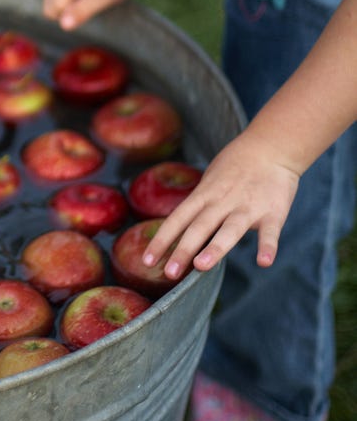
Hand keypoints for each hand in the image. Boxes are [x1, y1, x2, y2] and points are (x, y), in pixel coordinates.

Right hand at [41, 0, 146, 29]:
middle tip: (90, 1)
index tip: (91, 4)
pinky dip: (69, 4)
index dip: (73, 14)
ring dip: (69, 8)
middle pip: (50, 9)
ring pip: (51, 7)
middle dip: (69, 12)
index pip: (54, 10)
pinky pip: (55, 2)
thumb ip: (82, 10)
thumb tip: (63, 26)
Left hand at [141, 129, 299, 277]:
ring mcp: (248, 207)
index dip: (162, 240)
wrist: (270, 146)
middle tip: (169, 273)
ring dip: (215, 248)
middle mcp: (222, 201)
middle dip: (183, 250)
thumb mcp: (209, 182)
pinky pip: (269, 232)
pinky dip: (267, 247)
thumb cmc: (234, 167)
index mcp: (204, 194)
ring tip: (202, 266)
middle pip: (199, 227)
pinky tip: (263, 262)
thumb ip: (199, 207)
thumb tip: (182, 232)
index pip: (177, 219)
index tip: (147, 261)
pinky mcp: (273, 212)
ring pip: (229, 230)